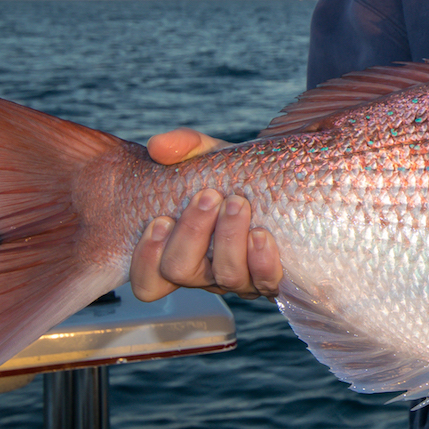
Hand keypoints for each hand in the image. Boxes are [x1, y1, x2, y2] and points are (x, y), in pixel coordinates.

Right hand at [129, 129, 281, 301]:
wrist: (281, 181)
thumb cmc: (234, 176)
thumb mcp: (209, 156)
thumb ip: (183, 147)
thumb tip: (158, 146)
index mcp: (179, 252)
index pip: (147, 282)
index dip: (146, 259)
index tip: (161, 220)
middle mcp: (204, 273)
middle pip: (180, 272)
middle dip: (191, 233)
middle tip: (208, 196)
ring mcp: (239, 278)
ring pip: (224, 277)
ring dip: (228, 238)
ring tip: (237, 202)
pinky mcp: (271, 277)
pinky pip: (265, 281)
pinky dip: (261, 260)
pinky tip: (261, 234)